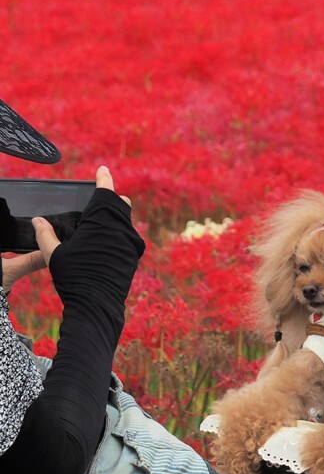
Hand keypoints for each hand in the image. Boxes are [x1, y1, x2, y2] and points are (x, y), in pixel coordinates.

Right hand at [1, 166, 131, 289]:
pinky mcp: (134, 256)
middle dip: (111, 199)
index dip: (104, 179)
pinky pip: (129, 237)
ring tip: (102, 220)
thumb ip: (46, 235)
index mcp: (101, 223)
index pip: (105, 193)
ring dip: (116, 217)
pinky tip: (108, 241)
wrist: (97, 305)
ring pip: (126, 221)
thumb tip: (38, 220)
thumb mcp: (54, 255)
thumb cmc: (74, 278)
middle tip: (100, 197)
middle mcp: (120, 229)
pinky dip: (120, 234)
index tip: (103, 169)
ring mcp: (130, 243)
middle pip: (120, 205)